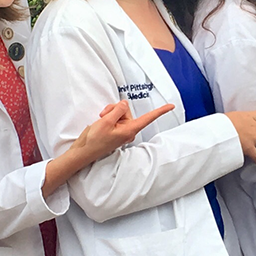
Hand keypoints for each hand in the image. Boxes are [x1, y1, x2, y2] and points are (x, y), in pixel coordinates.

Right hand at [43, 101, 175, 195]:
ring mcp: (122, 131)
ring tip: (101, 121)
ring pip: (120, 112)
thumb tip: (125, 104)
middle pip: (127, 110)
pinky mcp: (116, 130)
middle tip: (104, 117)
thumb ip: (118, 110)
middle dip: (115, 109)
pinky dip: (108, 117)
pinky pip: (116, 117)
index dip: (160, 111)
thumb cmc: (94, 140)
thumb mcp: (106, 121)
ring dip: (110, 113)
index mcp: (129, 130)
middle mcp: (128, 131)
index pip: (148, 118)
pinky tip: (101, 123)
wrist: (83, 151)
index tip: (172, 106)